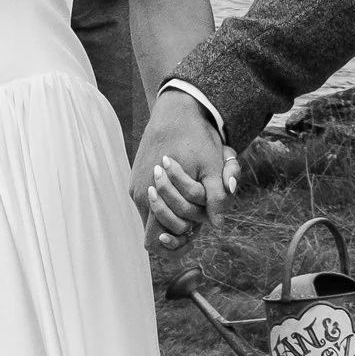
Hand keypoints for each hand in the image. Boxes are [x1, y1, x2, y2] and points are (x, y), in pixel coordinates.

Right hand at [130, 88, 230, 256]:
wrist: (175, 110)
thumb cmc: (196, 138)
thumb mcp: (213, 168)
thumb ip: (216, 198)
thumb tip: (218, 225)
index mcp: (154, 198)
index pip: (154, 242)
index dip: (175, 245)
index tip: (193, 235)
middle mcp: (140, 196)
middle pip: (156, 231)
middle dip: (178, 227)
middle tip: (198, 216)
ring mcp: (136, 187)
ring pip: (154, 215)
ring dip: (173, 213)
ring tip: (191, 199)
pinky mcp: (136, 178)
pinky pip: (151, 201)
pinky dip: (166, 201)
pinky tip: (181, 187)